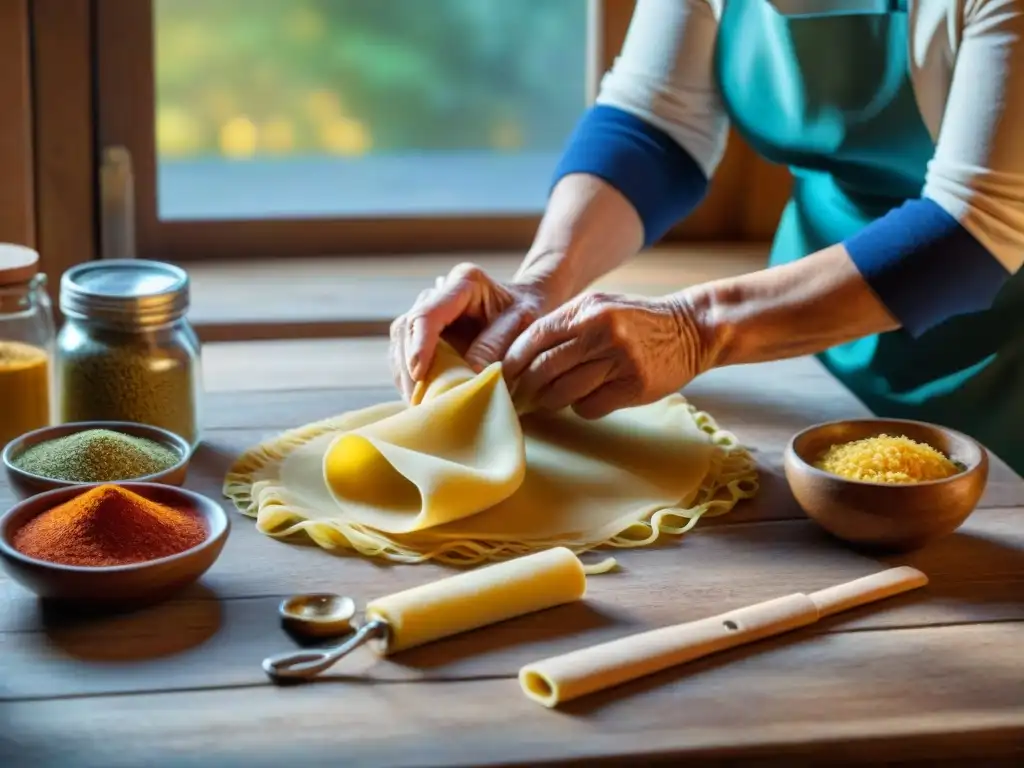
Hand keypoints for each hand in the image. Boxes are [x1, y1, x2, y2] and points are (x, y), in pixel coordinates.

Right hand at [389, 262, 558, 400]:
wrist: (528, 303)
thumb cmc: (529, 312)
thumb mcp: (523, 324)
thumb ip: (495, 345)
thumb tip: (469, 374)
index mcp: (463, 282)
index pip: (428, 314)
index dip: (420, 346)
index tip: (419, 374)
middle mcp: (438, 293)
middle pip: (406, 328)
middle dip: (408, 367)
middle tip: (419, 401)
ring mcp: (427, 311)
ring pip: (400, 342)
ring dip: (405, 375)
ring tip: (419, 404)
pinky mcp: (423, 332)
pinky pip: (405, 354)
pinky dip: (409, 377)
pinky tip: (421, 397)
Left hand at [502, 291, 709, 418]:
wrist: (692, 328)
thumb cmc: (636, 320)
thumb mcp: (599, 307)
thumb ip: (564, 325)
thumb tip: (520, 355)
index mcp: (587, 310)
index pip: (535, 337)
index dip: (513, 360)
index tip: (501, 375)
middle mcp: (601, 332)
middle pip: (545, 367)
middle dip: (526, 386)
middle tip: (518, 396)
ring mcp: (619, 360)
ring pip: (565, 391)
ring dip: (550, 401)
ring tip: (548, 401)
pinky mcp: (634, 386)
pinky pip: (590, 406)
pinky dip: (580, 408)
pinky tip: (586, 400)